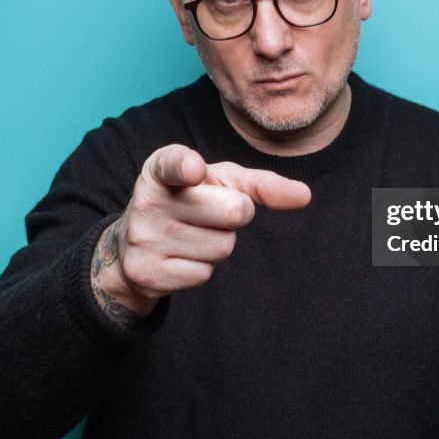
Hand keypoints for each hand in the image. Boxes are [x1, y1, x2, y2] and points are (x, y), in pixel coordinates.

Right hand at [90, 144, 310, 322]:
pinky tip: (181, 256)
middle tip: (211, 212)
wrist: (133, 244)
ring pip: (222, 247)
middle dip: (236, 214)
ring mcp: (143, 238)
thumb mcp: (220, 183)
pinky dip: (202, 268)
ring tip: (192, 234)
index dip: (187, 166)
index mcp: (162, 168)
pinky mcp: (146, 273)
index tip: (194, 169)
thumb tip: (305, 195)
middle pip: (232, 211)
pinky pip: (204, 274)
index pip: (175, 164)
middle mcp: (147, 200)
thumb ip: (261, 184)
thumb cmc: (191, 201)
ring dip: (219, 243)